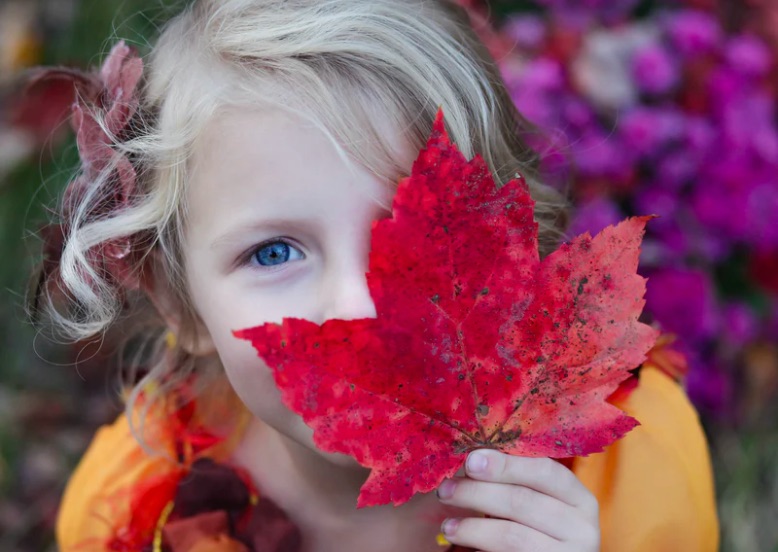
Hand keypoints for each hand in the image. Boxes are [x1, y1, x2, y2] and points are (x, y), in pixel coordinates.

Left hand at [436, 449, 599, 551]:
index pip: (545, 471)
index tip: (470, 460)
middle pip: (522, 501)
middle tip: (445, 490)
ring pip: (511, 535)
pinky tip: (461, 542)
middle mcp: (582, 529)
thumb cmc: (535, 527)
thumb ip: (514, 478)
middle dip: (477, 492)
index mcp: (580, 499)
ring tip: (448, 525)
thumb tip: (473, 456)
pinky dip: (479, 548)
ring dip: (472, 527)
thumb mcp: (536, 500)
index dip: (506, 464)